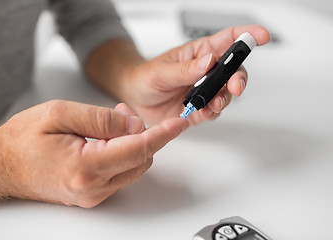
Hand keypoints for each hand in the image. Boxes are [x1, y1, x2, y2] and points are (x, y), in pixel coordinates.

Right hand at [0, 100, 187, 207]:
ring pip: (132, 167)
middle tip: (124, 113)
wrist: (1, 165)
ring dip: (131, 143)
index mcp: (85, 166)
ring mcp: (93, 194)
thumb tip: (135, 125)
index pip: (139, 148)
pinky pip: (120, 173)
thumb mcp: (60, 114)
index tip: (178, 122)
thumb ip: (102, 119)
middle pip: (140, 160)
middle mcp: (93, 186)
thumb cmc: (22, 139)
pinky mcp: (92, 194)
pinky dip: (121, 153)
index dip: (163, 133)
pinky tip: (106, 139)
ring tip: (110, 123)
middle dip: (142, 134)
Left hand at [122, 25, 269, 124]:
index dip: (247, 35)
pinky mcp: (199, 109)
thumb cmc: (147, 77)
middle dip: (238, 78)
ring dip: (225, 99)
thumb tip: (209, 61)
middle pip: (234, 71)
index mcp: (200, 54)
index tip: (261, 36)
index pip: (228, 40)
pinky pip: (213, 111)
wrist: (136, 98)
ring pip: (227, 94)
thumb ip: (185, 69)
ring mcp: (204, 91)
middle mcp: (206, 72)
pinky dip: (212, 112)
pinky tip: (205, 112)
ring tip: (213, 104)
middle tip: (235, 86)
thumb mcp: (162, 71)